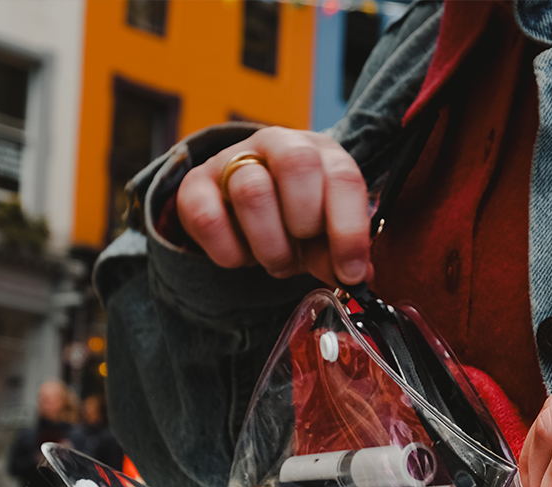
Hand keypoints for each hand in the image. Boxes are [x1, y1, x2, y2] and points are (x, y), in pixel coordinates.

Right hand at [177, 127, 371, 283]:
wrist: (242, 208)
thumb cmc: (296, 221)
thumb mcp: (325, 239)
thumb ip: (340, 255)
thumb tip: (356, 277)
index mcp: (323, 154)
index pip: (343, 178)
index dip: (349, 231)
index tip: (351, 273)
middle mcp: (279, 145)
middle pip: (296, 164)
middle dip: (303, 223)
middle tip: (300, 249)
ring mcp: (233, 159)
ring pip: (251, 191)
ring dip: (269, 246)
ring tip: (275, 258)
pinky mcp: (196, 183)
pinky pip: (207, 217)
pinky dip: (229, 252)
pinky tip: (241, 255)